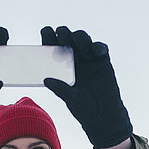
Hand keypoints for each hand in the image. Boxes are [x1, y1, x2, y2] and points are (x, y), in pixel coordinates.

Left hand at [41, 26, 131, 147]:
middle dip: (64, 34)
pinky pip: (101, 48)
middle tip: (61, 34)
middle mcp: (74, 59)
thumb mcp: (70, 99)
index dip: (49, 38)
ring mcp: (89, 59)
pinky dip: (98, 47)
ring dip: (80, 37)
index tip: (45, 32)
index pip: (53, 48)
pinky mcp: (103, 61)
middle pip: (68, 40)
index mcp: (61, 66)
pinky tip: (95, 50)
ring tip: (77, 40)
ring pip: (83, 40)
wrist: (103, 116)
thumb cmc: (84, 108)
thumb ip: (60, 88)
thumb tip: (45, 79)